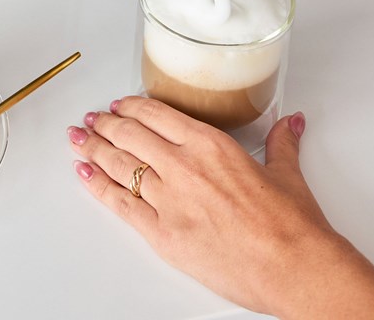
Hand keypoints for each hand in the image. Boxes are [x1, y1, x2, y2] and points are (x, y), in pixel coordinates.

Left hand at [68, 98, 373, 319]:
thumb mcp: (287, 174)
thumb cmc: (293, 227)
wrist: (294, 268)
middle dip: (105, 124)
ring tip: (78, 139)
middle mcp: (184, 166)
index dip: (132, 107)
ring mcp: (170, 200)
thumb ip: (281, 143)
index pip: (157, 114)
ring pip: (120, 165)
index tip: (120, 104)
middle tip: (92, 119)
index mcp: (211, 144)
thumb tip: (290, 123)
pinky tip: (85, 174)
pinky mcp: (162, 234)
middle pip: (130, 135)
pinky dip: (98, 186)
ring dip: (94, 149)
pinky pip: (120, 204)